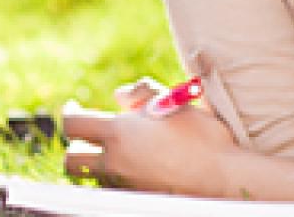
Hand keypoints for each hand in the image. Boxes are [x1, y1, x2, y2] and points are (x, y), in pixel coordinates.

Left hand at [62, 78, 239, 196]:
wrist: (224, 177)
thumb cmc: (202, 137)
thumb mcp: (173, 103)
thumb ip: (140, 93)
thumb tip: (118, 96)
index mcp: (119, 133)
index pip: (73, 125)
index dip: (70, 115)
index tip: (75, 110)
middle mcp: (115, 163)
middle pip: (71, 161)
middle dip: (74, 149)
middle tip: (90, 140)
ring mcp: (123, 186)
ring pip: (92, 178)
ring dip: (98, 166)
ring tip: (119, 155)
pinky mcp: (135, 200)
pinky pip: (113, 190)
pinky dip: (116, 180)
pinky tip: (137, 171)